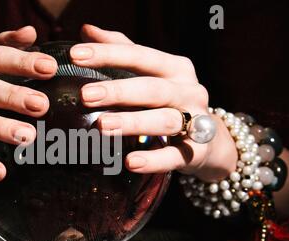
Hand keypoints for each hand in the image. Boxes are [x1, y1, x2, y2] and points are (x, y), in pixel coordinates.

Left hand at [71, 24, 237, 181]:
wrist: (212, 141)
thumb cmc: (171, 102)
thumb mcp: (152, 73)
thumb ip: (122, 51)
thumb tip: (86, 30)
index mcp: (175, 69)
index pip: (140, 56)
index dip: (108, 54)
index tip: (75, 56)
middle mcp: (189, 92)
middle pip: (153, 89)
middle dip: (119, 91)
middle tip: (86, 95)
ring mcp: (197, 122)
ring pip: (165, 121)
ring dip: (133, 123)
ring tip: (102, 127)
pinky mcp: (198, 152)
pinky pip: (175, 156)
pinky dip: (154, 160)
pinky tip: (130, 163)